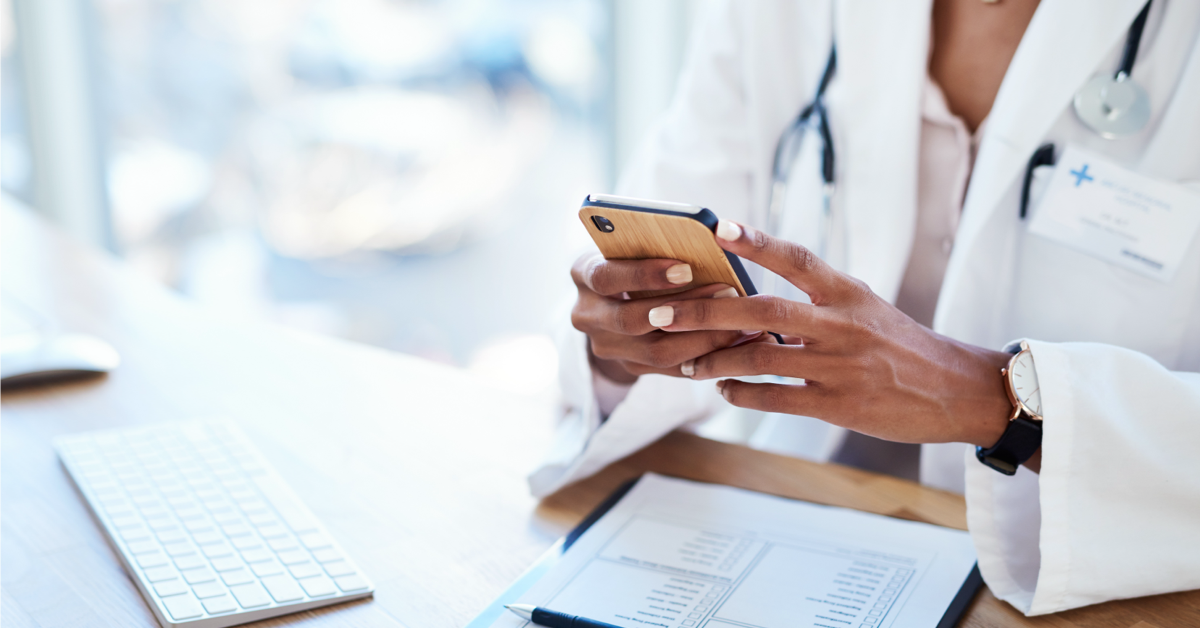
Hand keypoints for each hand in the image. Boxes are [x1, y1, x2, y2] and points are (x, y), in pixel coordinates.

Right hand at [570, 252, 758, 383]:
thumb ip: (655, 245)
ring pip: (656, 352)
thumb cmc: (633, 256)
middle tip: (727, 294)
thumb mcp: (632, 244)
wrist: (613, 298)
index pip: (606, 276)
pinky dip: (707, 356)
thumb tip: (713, 240)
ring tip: (742, 322)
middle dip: (685, 309)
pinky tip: (738, 342)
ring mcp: (606, 347)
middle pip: (631, 320)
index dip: (644, 275)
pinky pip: (672, 368)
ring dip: (703, 337)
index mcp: (583, 274)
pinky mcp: (630, 368)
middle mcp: (586, 314)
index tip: (685, 268)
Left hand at [646, 221, 1013, 447]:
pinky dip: (743, 394)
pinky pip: (776, 398)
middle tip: (661, 314)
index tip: (718, 228)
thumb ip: (816, 301)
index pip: (795, 259)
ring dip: (715, 359)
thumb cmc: (901, 346)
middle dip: (704, 311)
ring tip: (688, 363)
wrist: (954, 389)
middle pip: (760, 309)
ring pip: (760, 356)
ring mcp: (838, 365)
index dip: (755, 242)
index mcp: (846, 292)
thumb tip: (753, 303)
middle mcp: (840, 323)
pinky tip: (725, 390)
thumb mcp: (865, 308)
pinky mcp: (838, 404)